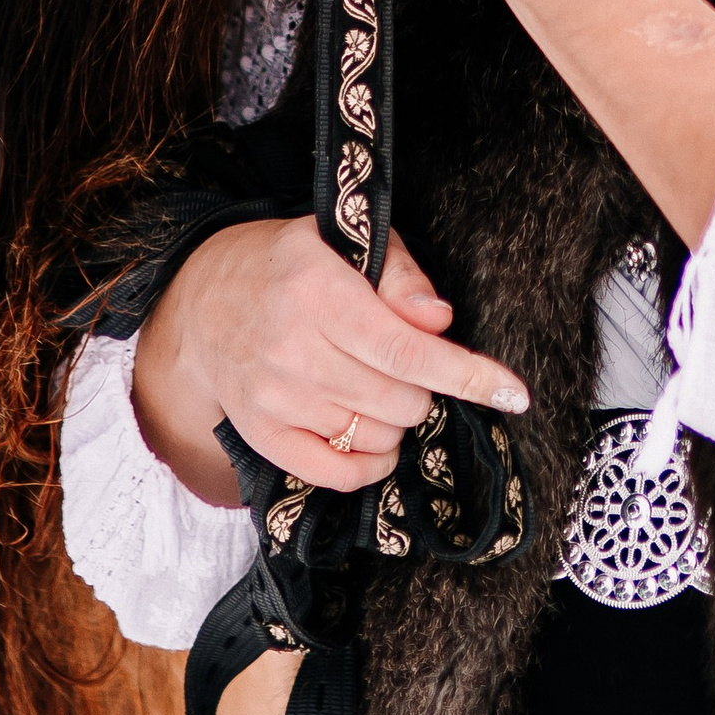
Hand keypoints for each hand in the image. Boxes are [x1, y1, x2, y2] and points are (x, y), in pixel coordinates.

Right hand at [130, 214, 530, 508]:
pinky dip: (369, 464)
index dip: (465, 374)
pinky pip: (336, 473)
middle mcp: (293, 348)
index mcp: (319, 290)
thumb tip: (440, 321)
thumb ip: (399, 275)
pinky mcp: (262, 434)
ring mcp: (275, 397)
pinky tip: (372, 439)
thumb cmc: (288, 266)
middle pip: (400, 401)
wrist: (202, 302)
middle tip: (406, 365)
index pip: (406, 347)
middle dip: (424, 390)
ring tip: (376, 388)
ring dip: (396, 421)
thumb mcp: (340, 240)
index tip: (513, 392)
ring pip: (376, 438)